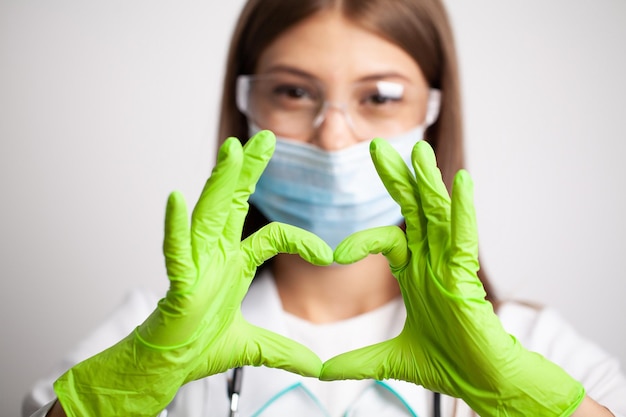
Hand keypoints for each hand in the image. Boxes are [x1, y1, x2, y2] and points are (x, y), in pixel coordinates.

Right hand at [53, 130, 332, 416]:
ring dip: (219, 182)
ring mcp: (195, 264)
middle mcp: (214, 254)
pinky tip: (175, 200)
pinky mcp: (178, 284)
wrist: (169, 365)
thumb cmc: (200, 344)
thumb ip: (285, 350)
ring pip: (208, 215)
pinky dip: (175, 228)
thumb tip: (317, 367)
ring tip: (231, 150)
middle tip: (265, 138)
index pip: (272, 235)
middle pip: (232, 203)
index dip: (302, 240)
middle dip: (249, 170)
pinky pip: (175, 252)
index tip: (329, 255)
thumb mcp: (254, 345)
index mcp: (233, 261)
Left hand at [321, 139, 583, 415]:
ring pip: (438, 215)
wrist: (481, 383)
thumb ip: (357, 361)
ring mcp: (451, 266)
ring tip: (418, 150)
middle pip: (413, 210)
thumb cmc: (447, 363)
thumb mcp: (389, 360)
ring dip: (428, 182)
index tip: (336, 256)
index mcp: (415, 272)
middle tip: (377, 147)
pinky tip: (462, 183)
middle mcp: (432, 261)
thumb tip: (322, 371)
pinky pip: (465, 238)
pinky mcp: (468, 278)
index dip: (361, 241)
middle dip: (396, 178)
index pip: (386, 238)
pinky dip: (464, 211)